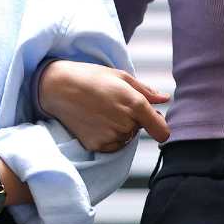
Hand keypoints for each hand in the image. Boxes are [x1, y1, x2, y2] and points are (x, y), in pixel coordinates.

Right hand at [37, 60, 168, 152]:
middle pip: (140, 130)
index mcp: (136, 105)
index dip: (161, 128)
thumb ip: (146, 91)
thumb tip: (164, 99)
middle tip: (112, 104)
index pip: (162, 131)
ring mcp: (111, 137)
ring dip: (119, 128)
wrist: (58, 87)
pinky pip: (112, 146)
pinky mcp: (97, 146)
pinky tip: (95, 121)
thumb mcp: (121, 77)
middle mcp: (126, 124)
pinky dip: (108, 137)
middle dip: (132, 120)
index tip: (155, 124)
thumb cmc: (91, 77)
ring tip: (101, 111)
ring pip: (126, 138)